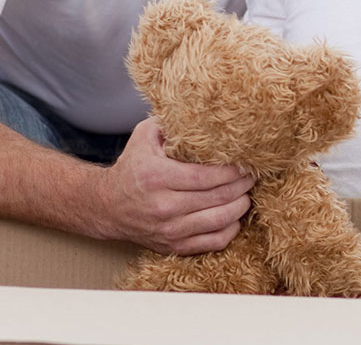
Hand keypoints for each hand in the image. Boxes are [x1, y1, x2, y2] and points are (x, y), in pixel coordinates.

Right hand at [90, 117, 253, 255]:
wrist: (107, 206)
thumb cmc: (132, 167)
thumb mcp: (144, 137)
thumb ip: (171, 123)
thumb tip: (204, 113)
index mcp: (157, 177)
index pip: (206, 176)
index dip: (232, 170)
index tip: (245, 162)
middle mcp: (164, 206)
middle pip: (219, 197)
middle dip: (242, 184)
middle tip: (252, 175)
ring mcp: (170, 230)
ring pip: (220, 220)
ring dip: (241, 205)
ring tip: (246, 192)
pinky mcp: (174, 246)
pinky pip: (214, 242)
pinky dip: (231, 228)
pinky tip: (234, 215)